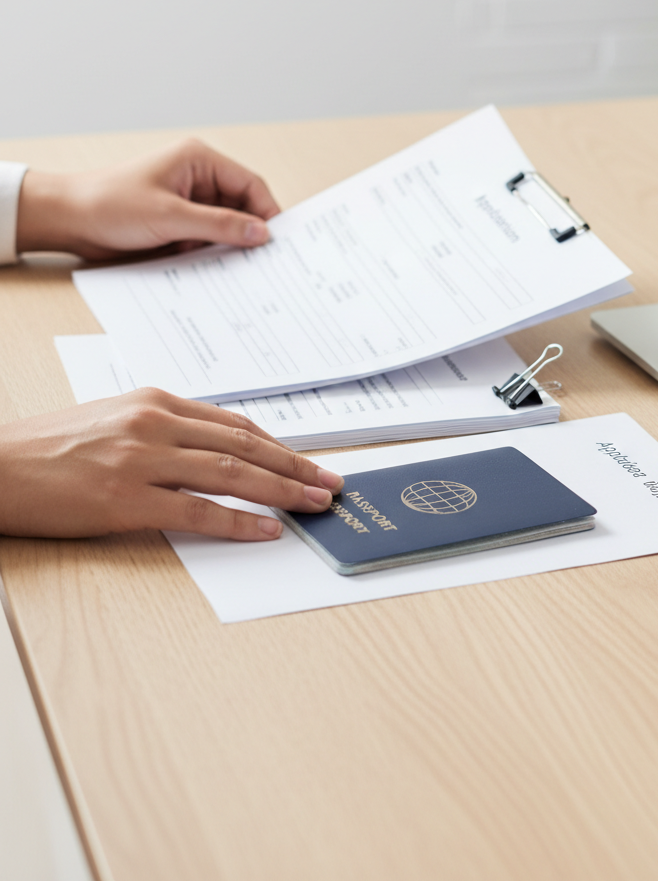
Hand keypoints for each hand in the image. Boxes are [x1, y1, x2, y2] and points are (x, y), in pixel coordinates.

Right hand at [0, 389, 343, 539]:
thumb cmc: (52, 447)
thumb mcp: (116, 419)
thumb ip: (168, 429)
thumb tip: (222, 451)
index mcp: (156, 402)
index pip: (236, 424)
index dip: (280, 445)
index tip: (308, 461)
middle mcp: (155, 424)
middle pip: (245, 445)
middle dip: (296, 466)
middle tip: (330, 483)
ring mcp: (141, 460)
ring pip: (231, 473)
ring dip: (282, 490)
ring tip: (314, 503)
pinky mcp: (126, 499)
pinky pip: (198, 511)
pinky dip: (239, 521)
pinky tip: (267, 529)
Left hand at [15, 139, 279, 259]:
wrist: (68, 221)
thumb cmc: (108, 204)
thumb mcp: (169, 216)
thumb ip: (218, 224)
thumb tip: (260, 232)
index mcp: (199, 161)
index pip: (250, 185)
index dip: (266, 212)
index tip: (275, 241)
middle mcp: (198, 179)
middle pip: (242, 207)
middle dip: (247, 233)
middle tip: (261, 260)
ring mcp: (189, 202)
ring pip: (226, 227)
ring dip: (227, 246)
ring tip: (234, 268)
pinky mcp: (180, 223)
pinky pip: (208, 239)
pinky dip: (211, 254)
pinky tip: (211, 269)